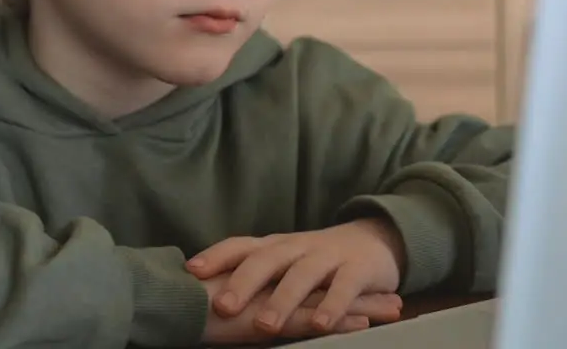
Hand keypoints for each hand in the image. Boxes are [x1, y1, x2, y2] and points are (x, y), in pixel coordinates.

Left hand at [188, 219, 405, 334]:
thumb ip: (251, 273)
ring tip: (265, 326)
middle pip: (267, 259)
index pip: (241, 246)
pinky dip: (332, 306)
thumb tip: (198, 292)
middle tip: (223, 307)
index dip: (217, 256)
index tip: (190, 271)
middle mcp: (298, 247)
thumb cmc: (316, 260)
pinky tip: (320, 325)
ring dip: (283, 299)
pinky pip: (344, 287)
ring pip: (303, 274)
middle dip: (244, 282)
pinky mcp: (358, 270)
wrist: (375, 240)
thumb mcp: (283, 262)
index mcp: (275, 246)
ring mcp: (328, 256)